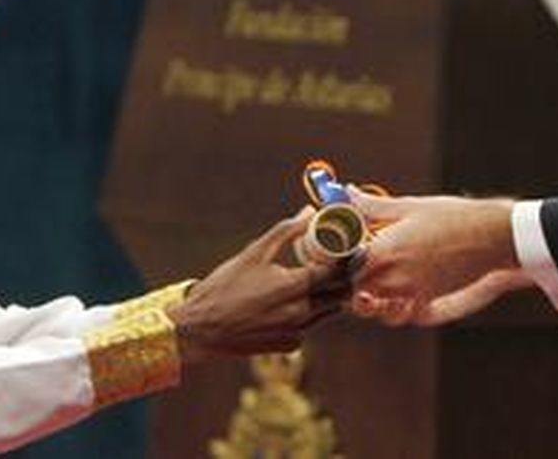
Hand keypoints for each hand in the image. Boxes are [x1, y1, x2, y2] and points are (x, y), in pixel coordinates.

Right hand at [167, 208, 351, 365]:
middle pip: (341, 293)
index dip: (350, 256)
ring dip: (332, 294)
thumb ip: (286, 231)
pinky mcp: (290, 345)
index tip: (356, 245)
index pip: (337, 270)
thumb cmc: (225, 286)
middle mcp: (301, 313)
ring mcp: (297, 332)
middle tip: (347, 260)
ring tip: (326, 276)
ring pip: (330, 311)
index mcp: (294, 287)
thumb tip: (309, 212)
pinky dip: (313, 312)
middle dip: (347, 276)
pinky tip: (299, 300)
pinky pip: (312, 326)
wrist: (201, 329)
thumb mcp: (254, 253)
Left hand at [347, 189, 531, 325]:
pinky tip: (393, 286)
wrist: (492, 237)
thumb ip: (373, 206)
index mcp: (386, 250)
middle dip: (347, 278)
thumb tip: (347, 194)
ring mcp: (411, 292)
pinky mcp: (426, 299)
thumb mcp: (410, 207)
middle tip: (348, 262)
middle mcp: (395, 277)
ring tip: (369, 276)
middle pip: (353, 289)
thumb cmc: (454, 218)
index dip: (334, 259)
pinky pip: (397, 310)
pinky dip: (390, 303)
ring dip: (366, 294)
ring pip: (373, 305)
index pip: (343, 265)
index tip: (333, 249)